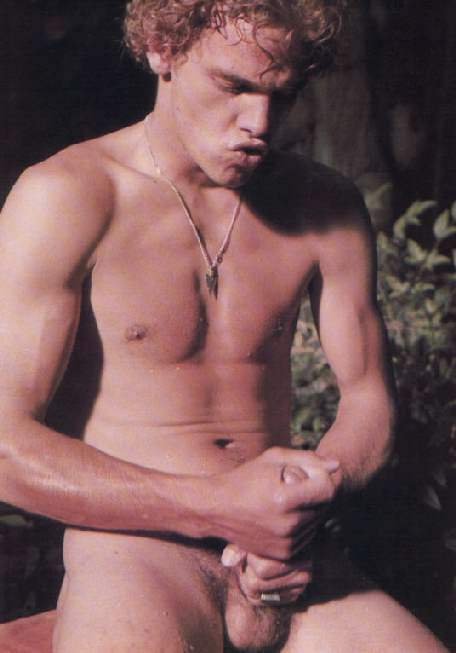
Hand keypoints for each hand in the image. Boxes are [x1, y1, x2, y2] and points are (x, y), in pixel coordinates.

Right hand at [221, 464, 318, 605]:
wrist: (217, 508)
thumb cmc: (246, 478)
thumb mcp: (274, 459)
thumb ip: (308, 459)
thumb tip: (337, 465)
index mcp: (284, 499)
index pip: (327, 487)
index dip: (322, 476)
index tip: (309, 472)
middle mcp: (288, 525)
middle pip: (325, 505)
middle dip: (316, 492)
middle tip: (295, 484)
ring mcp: (286, 543)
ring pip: (318, 522)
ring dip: (311, 509)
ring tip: (288, 499)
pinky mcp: (283, 553)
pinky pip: (308, 536)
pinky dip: (302, 524)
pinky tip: (285, 514)